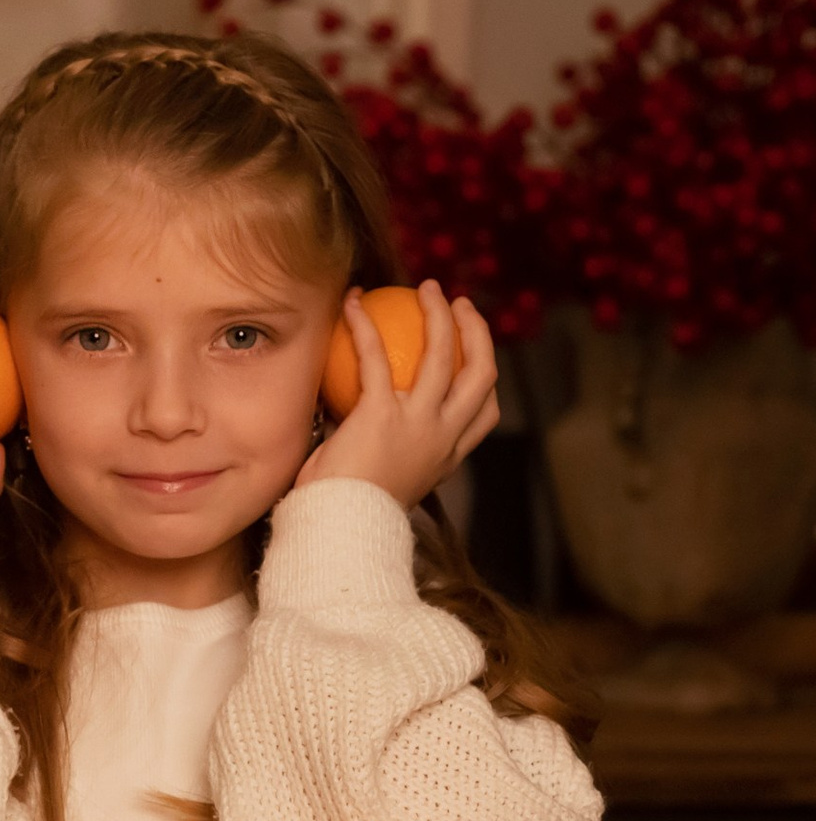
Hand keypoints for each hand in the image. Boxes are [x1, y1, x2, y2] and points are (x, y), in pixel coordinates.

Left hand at [299, 279, 499, 507]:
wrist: (335, 532)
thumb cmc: (342, 513)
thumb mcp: (377, 482)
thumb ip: (381, 453)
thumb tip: (353, 426)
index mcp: (446, 458)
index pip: (484, 414)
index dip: (485, 381)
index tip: (473, 357)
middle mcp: (442, 438)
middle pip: (482, 375)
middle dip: (478, 334)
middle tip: (459, 305)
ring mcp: (418, 425)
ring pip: (445, 356)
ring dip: (439, 316)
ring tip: (426, 288)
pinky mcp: (382, 416)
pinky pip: (375, 358)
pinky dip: (364, 325)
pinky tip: (352, 302)